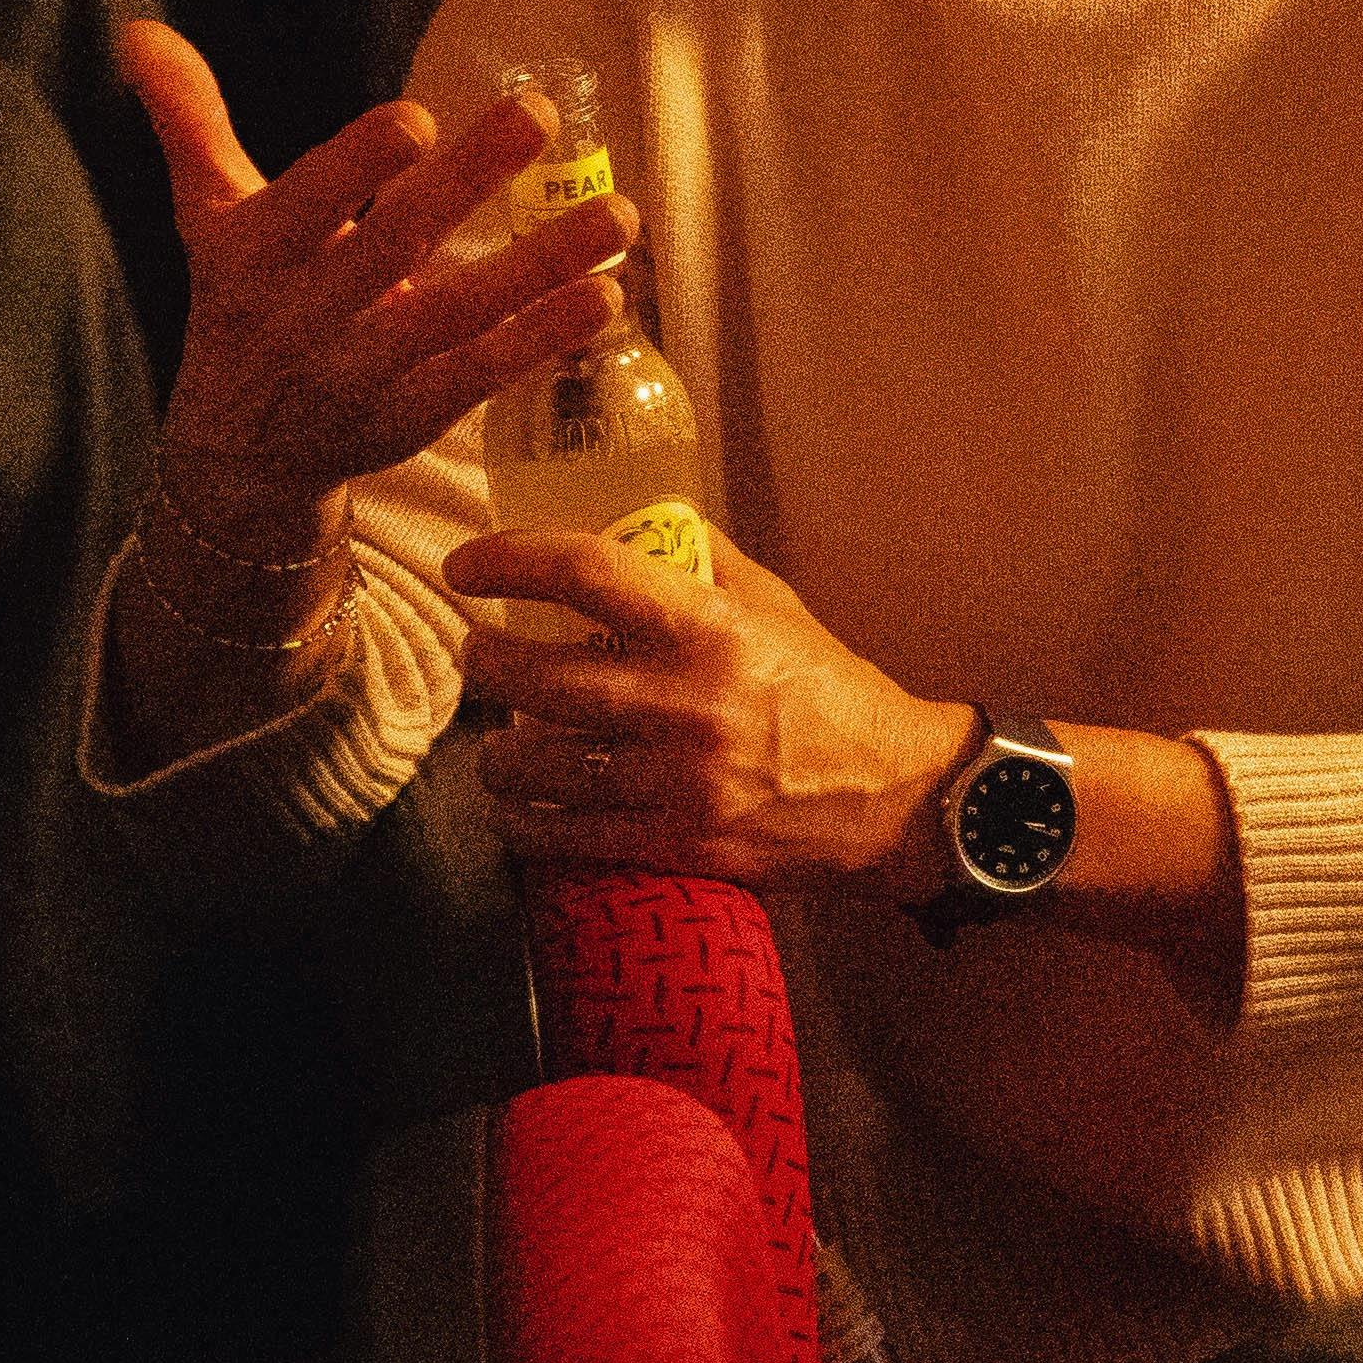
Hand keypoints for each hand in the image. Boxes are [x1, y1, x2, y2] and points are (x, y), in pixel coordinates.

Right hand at [117, 30, 631, 584]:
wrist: (234, 460)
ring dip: (540, 265)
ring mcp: (362, 375)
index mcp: (252, 258)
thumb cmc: (238, 303)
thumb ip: (191, 121)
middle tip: (538, 115)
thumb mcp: (208, 216)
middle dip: (465, 183)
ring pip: (457, 316)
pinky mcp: (412, 419)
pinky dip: (543, 339)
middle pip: (392, 246)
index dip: (353, 167)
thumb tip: (139, 30)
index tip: (414, 119)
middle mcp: (306, 318)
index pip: (303, 205)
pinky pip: (483, 375)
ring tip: (617, 216)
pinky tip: (605, 296)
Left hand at [461, 524, 978, 891]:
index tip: (468, 564)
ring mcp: (675, 779)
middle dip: (484, 661)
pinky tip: (513, 808)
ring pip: (534, 765)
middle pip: (535, 675)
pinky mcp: (674, 843)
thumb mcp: (777, 606)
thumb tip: (635, 520)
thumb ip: (704, 561)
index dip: (511, 559)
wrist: (895, 796)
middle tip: (477, 652)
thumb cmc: (832, 692)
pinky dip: (520, 822)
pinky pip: (562, 834)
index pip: (587, 572)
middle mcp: (685, 701)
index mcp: (710, 628)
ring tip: (495, 741)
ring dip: (494, 752)